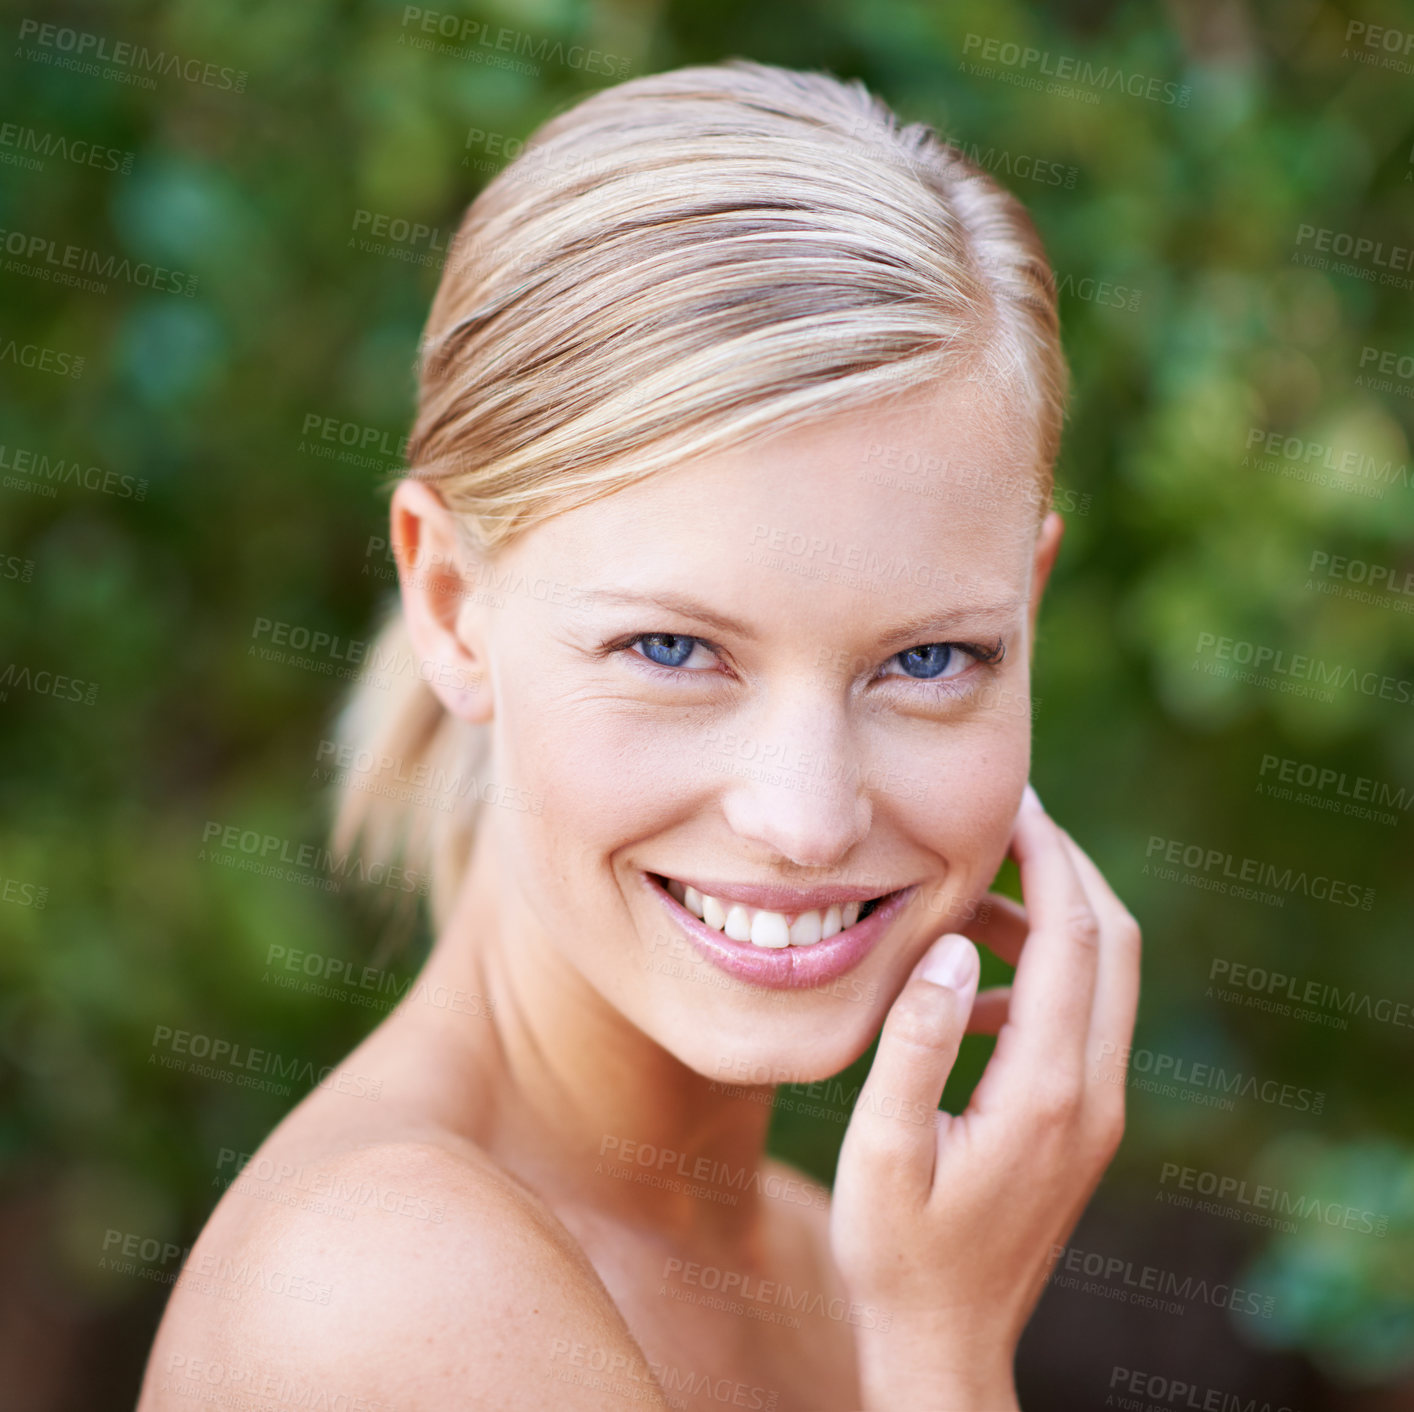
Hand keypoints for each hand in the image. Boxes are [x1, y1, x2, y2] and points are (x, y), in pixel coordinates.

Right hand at [829, 785, 1141, 1410]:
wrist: (947, 1343)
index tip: (1012, 799)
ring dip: (1048, 919)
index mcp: (1047, 1090)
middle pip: (1112, 942)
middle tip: (1007, 817)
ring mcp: (1096, 1110)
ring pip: (1101, 978)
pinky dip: (1038, 973)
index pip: (1071, 938)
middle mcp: (1092, 1092)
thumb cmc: (900, 1253)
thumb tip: (949, 952)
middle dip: (1068, 866)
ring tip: (962, 895)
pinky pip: (1079, 1018)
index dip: (1049, 856)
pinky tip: (966, 987)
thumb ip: (914, 1045)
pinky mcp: (1082, 1122)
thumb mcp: (882, 1151)